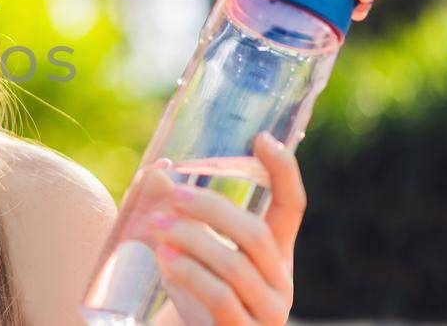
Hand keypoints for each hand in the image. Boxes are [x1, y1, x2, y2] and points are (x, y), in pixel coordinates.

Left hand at [147, 134, 304, 325]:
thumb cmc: (193, 293)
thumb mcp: (190, 252)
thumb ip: (178, 216)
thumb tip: (155, 173)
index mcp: (275, 254)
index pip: (292, 207)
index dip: (283, 172)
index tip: (261, 138)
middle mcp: (279, 282)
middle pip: (255, 235)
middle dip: (212, 209)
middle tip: (171, 194)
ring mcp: (267, 312)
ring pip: (235, 266)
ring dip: (192, 240)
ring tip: (156, 226)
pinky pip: (220, 299)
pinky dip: (190, 275)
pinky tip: (164, 261)